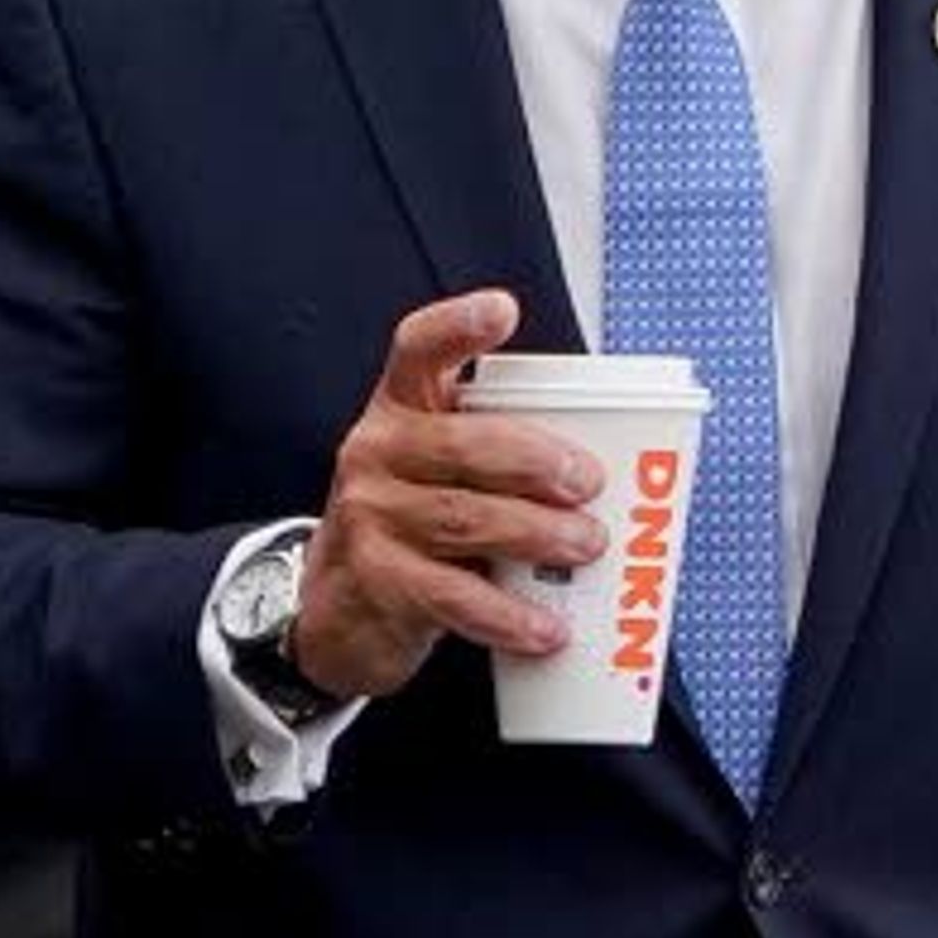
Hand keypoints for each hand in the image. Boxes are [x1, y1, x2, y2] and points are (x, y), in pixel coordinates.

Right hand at [292, 288, 604, 699]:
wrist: (335, 610)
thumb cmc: (410, 528)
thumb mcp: (436, 473)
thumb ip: (495, 456)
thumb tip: (603, 470)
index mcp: (399, 411)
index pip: (418, 351)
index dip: (458, 327)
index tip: (502, 310)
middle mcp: (377, 453)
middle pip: (462, 443)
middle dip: (535, 460)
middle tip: (588, 482)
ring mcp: (371, 517)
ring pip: (466, 519)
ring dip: (538, 533)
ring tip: (586, 546)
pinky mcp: (379, 582)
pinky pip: (456, 597)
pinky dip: (510, 615)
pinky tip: (547, 627)